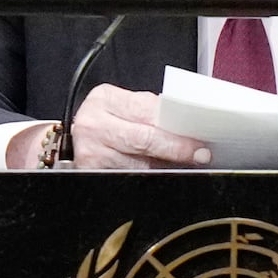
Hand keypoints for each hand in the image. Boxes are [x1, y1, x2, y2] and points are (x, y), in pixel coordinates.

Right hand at [62, 84, 211, 168]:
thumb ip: (150, 111)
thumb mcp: (123, 105)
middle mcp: (94, 125)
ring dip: (166, 166)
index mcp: (105, 99)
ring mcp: (91, 152)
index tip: (198, 140)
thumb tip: (187, 126)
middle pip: (144, 141)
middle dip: (176, 149)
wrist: (78, 136)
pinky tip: (162, 173)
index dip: (176, 129)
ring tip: (184, 164)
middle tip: (199, 155)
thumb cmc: (105, 118)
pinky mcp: (91, 173)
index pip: (148, 114)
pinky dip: (150, 177)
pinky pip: (130, 178)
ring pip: (140, 165)